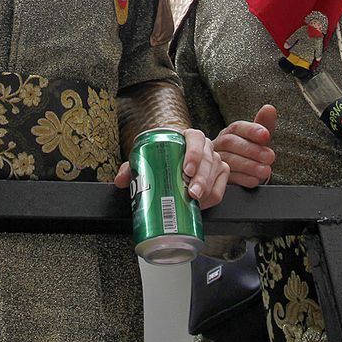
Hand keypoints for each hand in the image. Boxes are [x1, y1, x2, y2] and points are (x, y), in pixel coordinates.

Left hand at [112, 127, 231, 208]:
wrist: (173, 162)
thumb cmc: (163, 157)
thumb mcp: (147, 158)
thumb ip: (132, 167)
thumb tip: (120, 180)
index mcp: (189, 137)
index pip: (196, 139)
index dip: (194, 154)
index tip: (186, 169)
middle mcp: (205, 147)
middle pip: (209, 160)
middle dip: (201, 178)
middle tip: (191, 192)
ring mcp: (215, 161)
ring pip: (217, 174)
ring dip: (208, 189)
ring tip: (195, 200)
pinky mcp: (220, 175)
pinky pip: (221, 188)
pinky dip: (213, 196)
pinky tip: (201, 204)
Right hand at [215, 104, 277, 188]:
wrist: (243, 176)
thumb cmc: (251, 154)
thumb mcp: (260, 140)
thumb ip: (264, 124)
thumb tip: (269, 108)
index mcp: (230, 132)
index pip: (237, 127)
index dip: (251, 130)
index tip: (266, 135)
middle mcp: (220, 144)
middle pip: (230, 142)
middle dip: (252, 149)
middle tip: (270, 157)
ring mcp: (216, 160)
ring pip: (228, 160)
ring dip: (249, 165)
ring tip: (265, 170)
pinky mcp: (216, 178)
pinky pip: (226, 177)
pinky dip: (243, 179)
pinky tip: (255, 180)